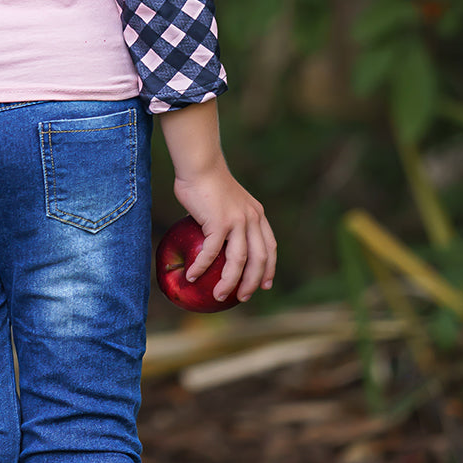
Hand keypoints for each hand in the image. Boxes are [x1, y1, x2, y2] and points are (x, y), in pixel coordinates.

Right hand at [171, 162, 276, 302]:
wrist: (200, 165)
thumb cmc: (206, 182)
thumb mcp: (227, 202)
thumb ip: (228, 219)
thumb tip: (216, 239)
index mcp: (257, 214)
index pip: (270, 247)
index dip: (269, 268)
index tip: (265, 285)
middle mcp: (251, 219)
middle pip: (258, 259)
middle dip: (252, 283)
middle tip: (242, 297)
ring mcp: (237, 221)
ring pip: (238, 261)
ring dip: (229, 282)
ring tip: (218, 296)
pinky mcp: (218, 223)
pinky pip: (211, 253)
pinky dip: (202, 267)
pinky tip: (192, 276)